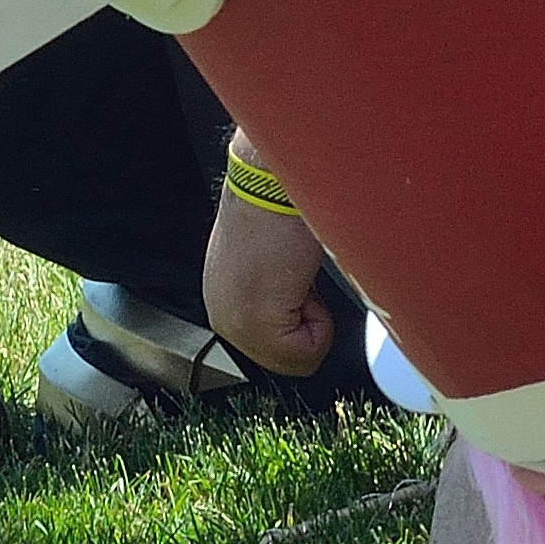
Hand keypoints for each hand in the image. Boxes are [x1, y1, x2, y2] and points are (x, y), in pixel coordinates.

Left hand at [202, 189, 338, 376]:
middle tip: (301, 279)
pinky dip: (321, 322)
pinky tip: (301, 280)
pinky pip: (307, 352)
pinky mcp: (255, 323)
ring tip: (300, 277)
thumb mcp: (278, 263)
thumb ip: (282, 295)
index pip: (277, 348)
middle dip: (310, 323)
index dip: (305, 318)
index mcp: (226, 300)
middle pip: (289, 360)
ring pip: (300, 359)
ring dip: (316, 320)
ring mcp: (236, 322)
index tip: (298, 280)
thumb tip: (305, 314)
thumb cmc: (280, 208)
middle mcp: (223, 315)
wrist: (275, 183)